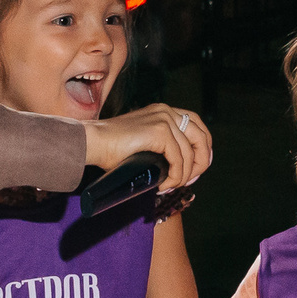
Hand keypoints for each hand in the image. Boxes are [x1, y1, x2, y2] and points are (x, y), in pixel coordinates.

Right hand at [85, 103, 211, 191]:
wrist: (93, 142)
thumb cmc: (111, 148)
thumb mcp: (143, 143)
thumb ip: (162, 148)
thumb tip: (179, 170)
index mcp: (163, 111)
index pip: (196, 126)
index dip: (203, 148)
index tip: (197, 169)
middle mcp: (166, 111)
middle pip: (201, 136)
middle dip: (201, 161)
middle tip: (191, 180)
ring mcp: (164, 119)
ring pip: (190, 152)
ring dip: (184, 175)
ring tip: (171, 186)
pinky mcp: (159, 131)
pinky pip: (178, 159)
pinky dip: (175, 176)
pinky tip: (164, 184)